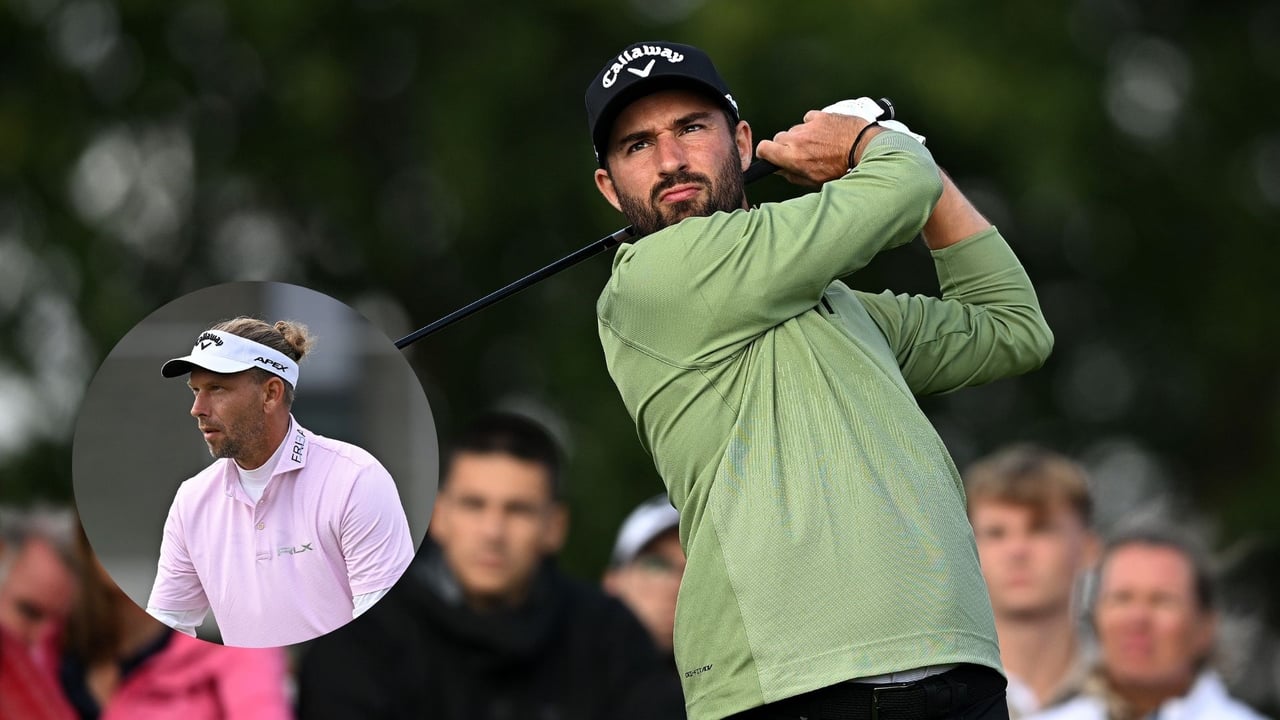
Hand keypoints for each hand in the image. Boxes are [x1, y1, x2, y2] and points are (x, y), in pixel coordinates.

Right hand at [755, 110, 877, 187]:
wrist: (863, 149)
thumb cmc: (841, 168)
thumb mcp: (815, 180)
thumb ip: (793, 175)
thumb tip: (780, 170)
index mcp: (793, 156)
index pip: (764, 148)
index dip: (765, 152)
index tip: (770, 155)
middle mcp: (797, 138)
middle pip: (778, 138)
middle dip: (785, 145)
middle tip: (800, 153)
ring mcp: (808, 125)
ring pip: (794, 129)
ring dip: (801, 136)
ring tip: (818, 145)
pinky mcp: (819, 116)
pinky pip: (808, 119)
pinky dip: (813, 124)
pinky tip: (824, 133)